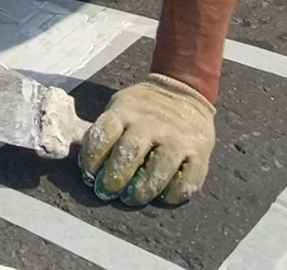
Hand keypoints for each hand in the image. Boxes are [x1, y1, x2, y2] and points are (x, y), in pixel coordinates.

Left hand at [77, 73, 215, 207]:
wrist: (184, 89)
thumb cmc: (143, 107)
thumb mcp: (120, 106)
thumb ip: (105, 130)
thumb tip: (86, 165)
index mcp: (126, 111)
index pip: (103, 135)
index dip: (92, 159)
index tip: (89, 176)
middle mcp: (152, 123)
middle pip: (129, 154)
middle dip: (113, 179)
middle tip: (106, 192)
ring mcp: (178, 138)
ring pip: (159, 170)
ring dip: (142, 190)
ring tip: (132, 197)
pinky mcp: (200, 152)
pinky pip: (188, 180)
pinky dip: (174, 193)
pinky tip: (162, 197)